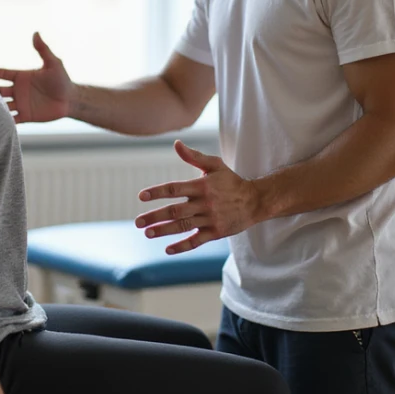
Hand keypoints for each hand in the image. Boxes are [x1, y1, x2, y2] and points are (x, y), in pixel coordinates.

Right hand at [0, 33, 73, 123]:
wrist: (71, 100)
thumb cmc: (63, 80)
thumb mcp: (53, 63)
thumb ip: (43, 50)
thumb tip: (36, 33)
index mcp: (21, 77)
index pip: (1, 74)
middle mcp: (18, 90)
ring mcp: (20, 103)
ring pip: (1, 106)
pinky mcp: (26, 116)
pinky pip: (11, 120)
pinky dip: (3, 122)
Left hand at [135, 139, 260, 253]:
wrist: (255, 201)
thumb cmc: (231, 181)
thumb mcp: (215, 165)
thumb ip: (194, 156)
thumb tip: (176, 144)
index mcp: (201, 186)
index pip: (174, 189)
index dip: (157, 192)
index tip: (141, 197)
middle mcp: (205, 203)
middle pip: (175, 211)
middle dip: (155, 217)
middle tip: (138, 222)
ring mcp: (210, 219)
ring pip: (183, 226)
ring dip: (164, 231)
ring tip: (148, 233)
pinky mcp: (216, 232)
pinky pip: (196, 241)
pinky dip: (182, 246)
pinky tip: (168, 249)